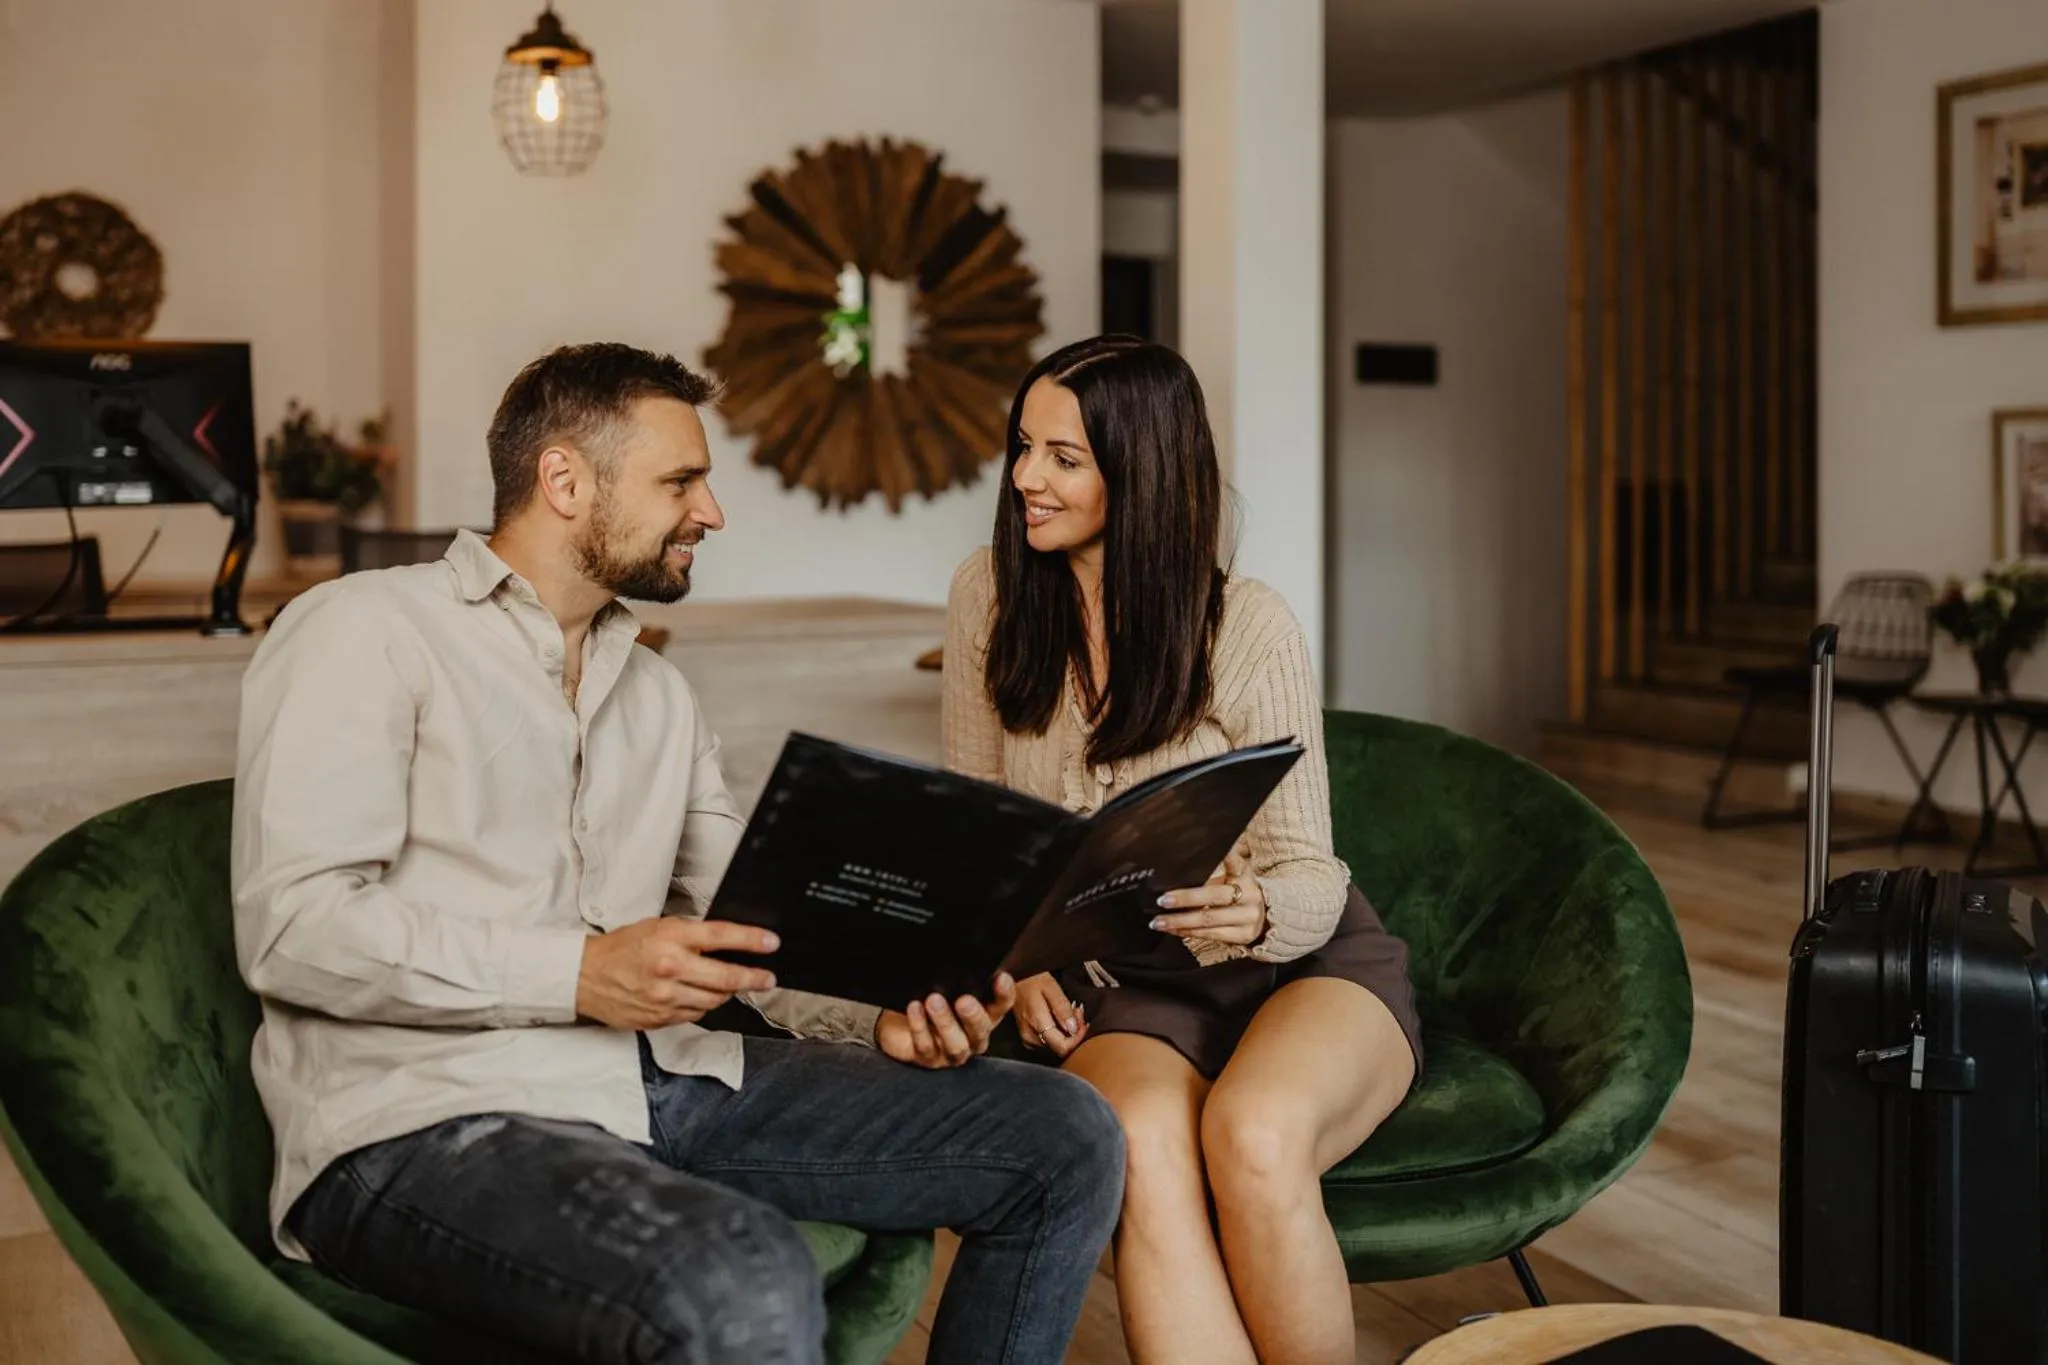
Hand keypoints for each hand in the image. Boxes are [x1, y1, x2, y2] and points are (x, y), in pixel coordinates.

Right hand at [575, 918, 778, 1030]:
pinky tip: (697, 995)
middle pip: (725, 978)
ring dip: (727, 993)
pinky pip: (694, 1014)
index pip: (721, 937)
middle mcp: (670, 968)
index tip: (771, 943)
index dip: (751, 941)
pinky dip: (702, 1005)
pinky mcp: (659, 1018)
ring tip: (732, 985)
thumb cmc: (622, 947)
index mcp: (670, 938)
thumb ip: (691, 935)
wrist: (585, 976)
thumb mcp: (657, 927)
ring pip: (714, 1001)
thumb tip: (726, 942)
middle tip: (768, 978)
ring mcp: (665, 997)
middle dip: (753, 978)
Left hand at [876, 973, 1016, 1067]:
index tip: (1001, 977)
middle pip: (981, 1031)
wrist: (899, 1025)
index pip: (1001, 1006)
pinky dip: (919, 1027)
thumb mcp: (946, 986)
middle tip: (964, 1000)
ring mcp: (951, 1051)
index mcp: (984, 1016)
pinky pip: (926, 1046)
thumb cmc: (929, 1001)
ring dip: (945, 1023)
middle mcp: (972, 1037)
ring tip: (934, 1001)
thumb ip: (959, 977)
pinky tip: (915, 1008)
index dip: (1004, 994)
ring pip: (956, 1045)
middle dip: (974, 1016)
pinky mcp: (928, 1058)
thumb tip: (963, 954)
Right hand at [1015, 972, 1088, 1058]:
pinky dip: (1058, 1031)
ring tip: (1070, 1011)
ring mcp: (1027, 1038)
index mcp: (1036, 1024)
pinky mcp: (1026, 1036)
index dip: (1077, 1038)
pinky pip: (1048, 1040)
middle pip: (1060, 1047)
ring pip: (1055, 1044)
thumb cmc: (1030, 978)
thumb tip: (1072, 1029)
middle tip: (1077, 1012)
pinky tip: (1060, 1017)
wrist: (1011, 976)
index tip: (1083, 1023)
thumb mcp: (1050, 986)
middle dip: (1074, 1032)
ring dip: (1067, 1031)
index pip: (1062, 1047)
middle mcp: (1030, 1036)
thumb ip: (1062, 1008)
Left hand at [1152, 837, 1266, 945]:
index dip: (1225, 855)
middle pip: (1214, 895)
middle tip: (1163, 900)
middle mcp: (1250, 893)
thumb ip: (1211, 873)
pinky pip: (1210, 934)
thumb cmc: (1237, 892)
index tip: (1213, 850)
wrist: (1263, 917)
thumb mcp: (1231, 877)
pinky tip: (1173, 930)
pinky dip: (1188, 932)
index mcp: (1244, 873)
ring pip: (1208, 919)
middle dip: (1185, 898)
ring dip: (1180, 921)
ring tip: (1159, 921)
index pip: (1234, 861)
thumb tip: (1174, 873)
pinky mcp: (1243, 935)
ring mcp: (1248, 916)